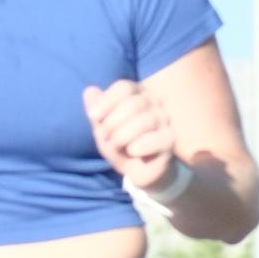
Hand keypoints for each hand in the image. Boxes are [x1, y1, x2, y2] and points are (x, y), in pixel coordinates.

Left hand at [83, 77, 180, 197]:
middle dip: (113, 122)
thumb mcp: (102, 128)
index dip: (106, 101)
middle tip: (105, 137)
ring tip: (117, 145)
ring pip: (145, 121)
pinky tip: (132, 152)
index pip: (124, 87)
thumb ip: (95, 110)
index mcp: (136, 94)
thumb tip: (89, 91)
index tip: (93, 116)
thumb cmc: (119, 144)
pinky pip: (155, 139)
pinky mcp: (169, 140)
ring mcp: (164, 120)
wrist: (136, 170)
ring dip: (123, 136)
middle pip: (133, 104)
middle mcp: (153, 103)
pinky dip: (139, 147)